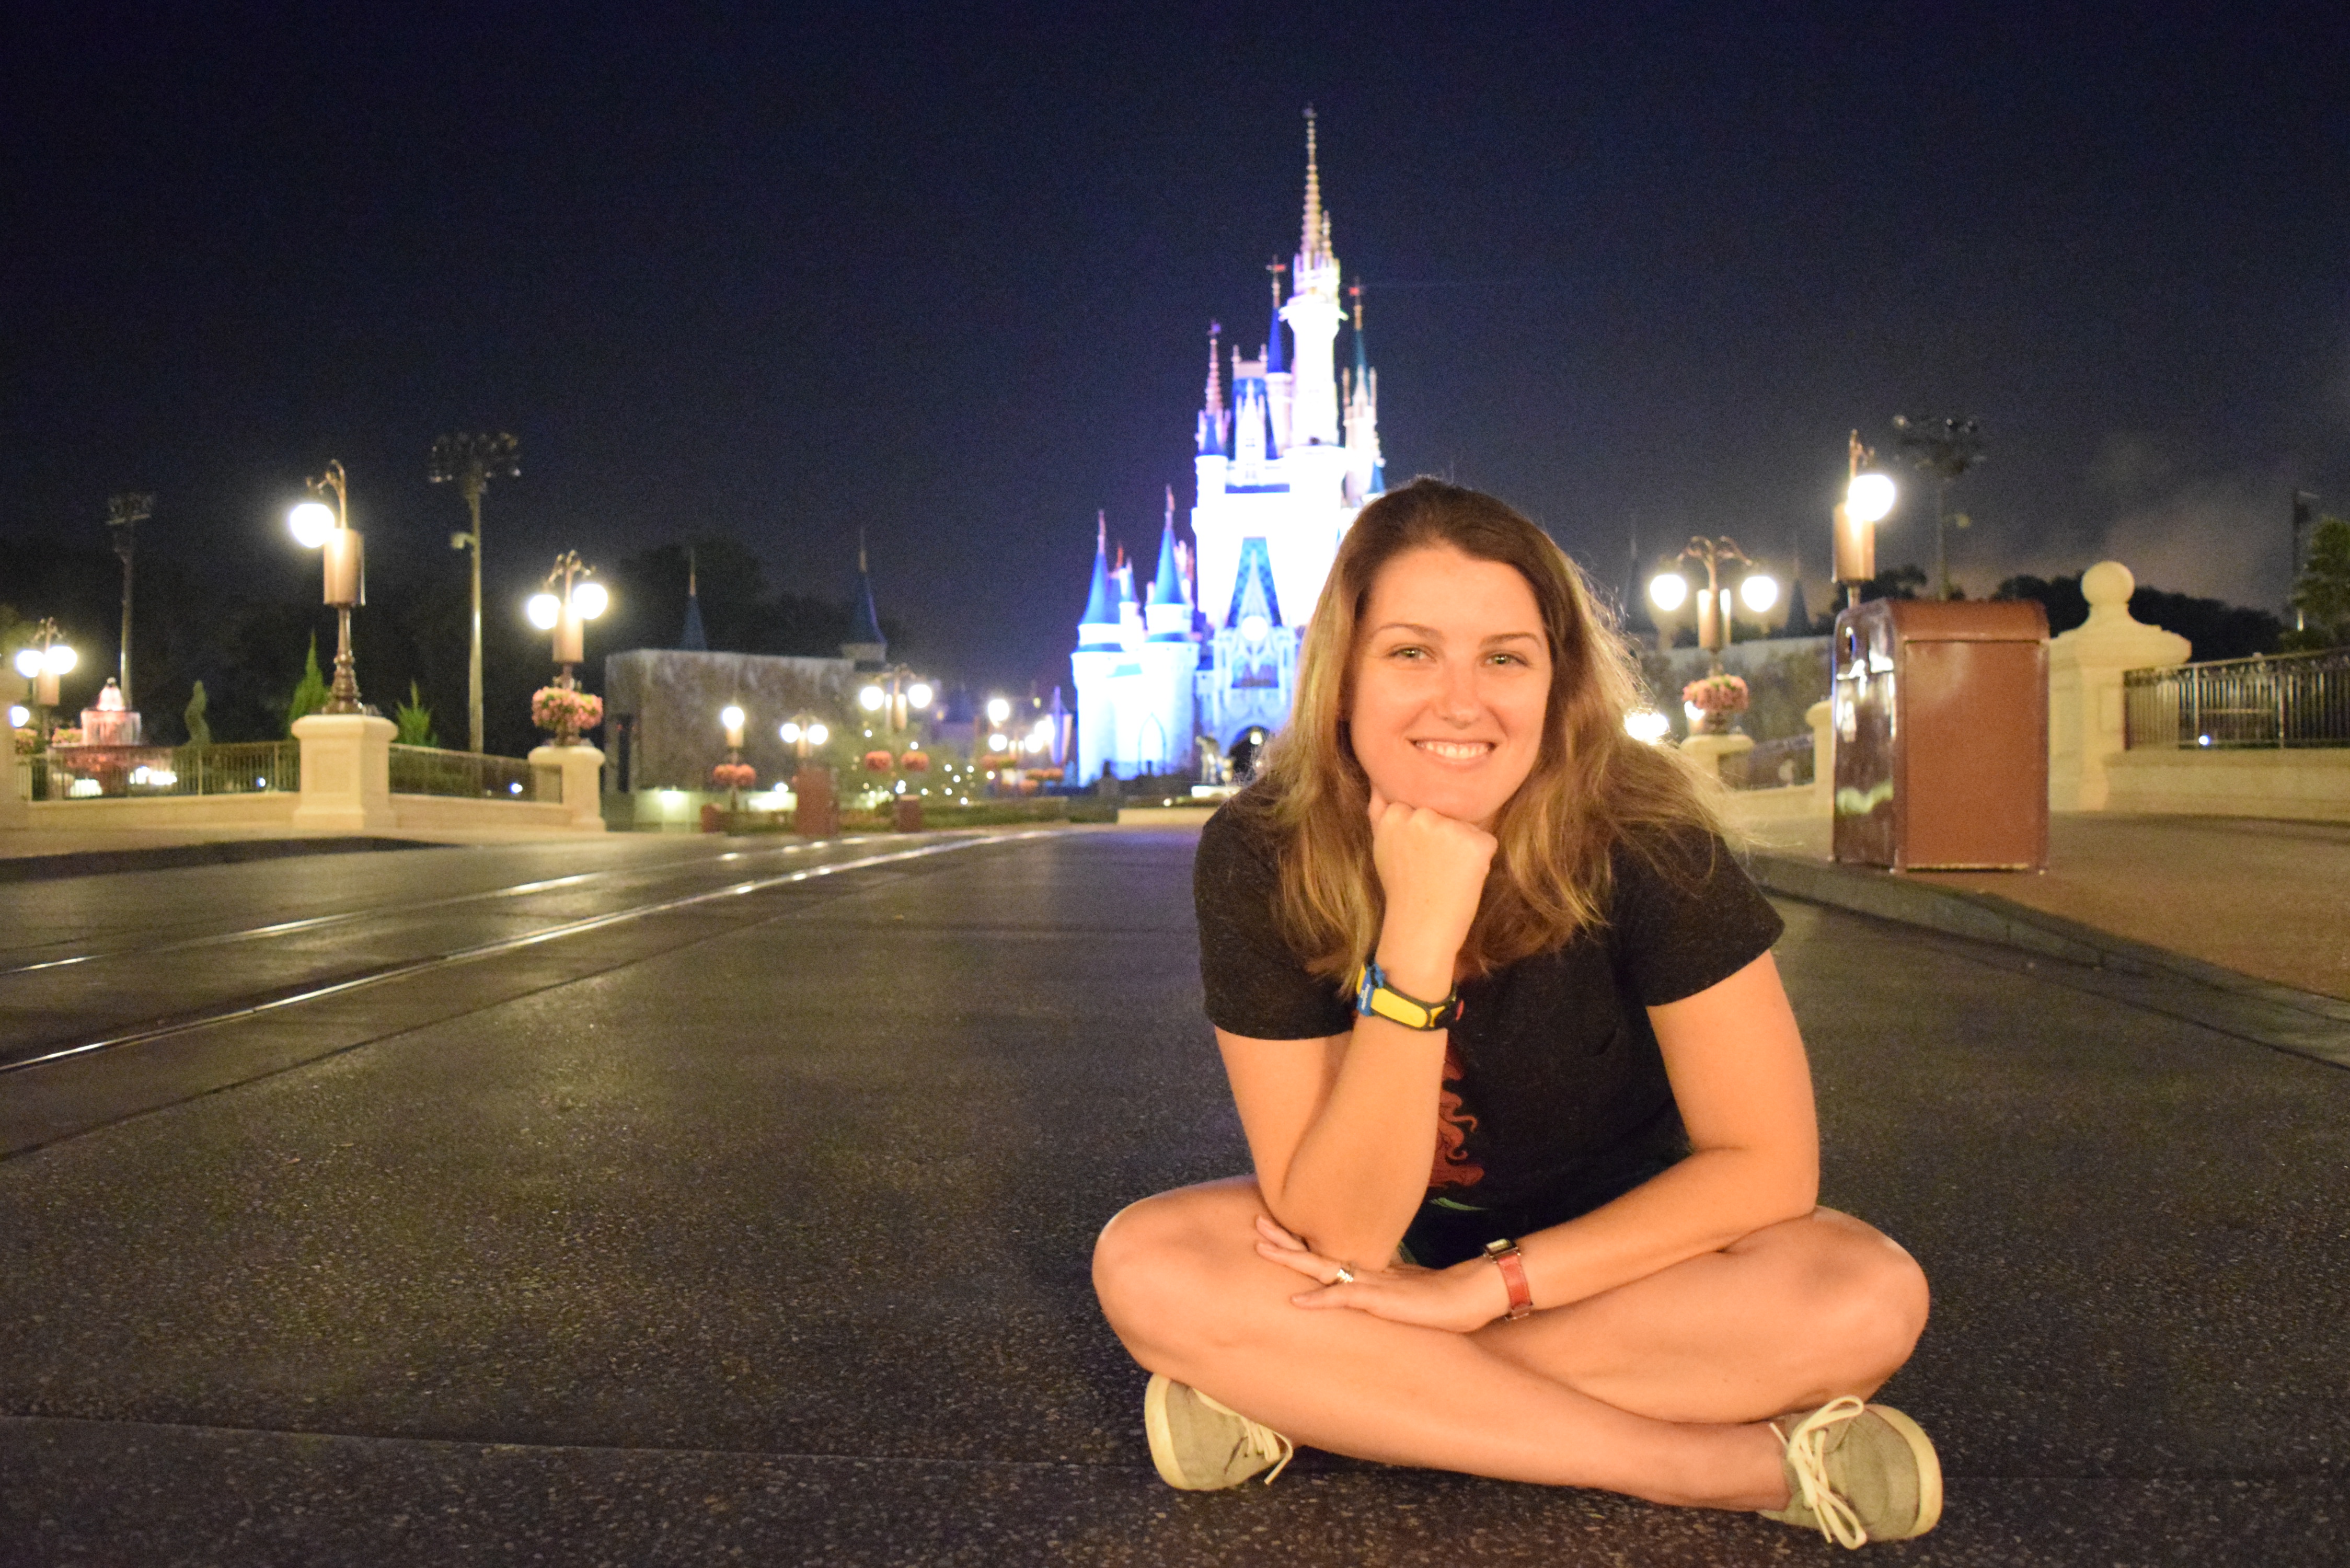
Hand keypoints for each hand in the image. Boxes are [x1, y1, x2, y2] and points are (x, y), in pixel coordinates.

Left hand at [1252, 1213, 1504, 1333]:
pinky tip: (1298, 1301)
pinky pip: (1345, 1298)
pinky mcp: (1382, 1301)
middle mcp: (1366, 1272)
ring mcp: (1372, 1284)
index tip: (1274, 1230)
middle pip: (1316, 1253)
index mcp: (1368, 1272)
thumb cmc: (1444, 1298)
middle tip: (1256, 1222)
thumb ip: (1384, 1288)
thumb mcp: (1405, 1291)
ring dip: (1291, 1258)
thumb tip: (1365, 1288)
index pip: (1326, 1255)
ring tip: (1262, 1246)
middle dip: (1285, 1240)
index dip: (1299, 1244)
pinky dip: (1320, 1299)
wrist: (1475, 1294)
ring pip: (1323, 1267)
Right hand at [1366, 786, 1495, 997]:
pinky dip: (1481, 859)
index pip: (1422, 805)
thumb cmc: (1402, 888)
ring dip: (1462, 845)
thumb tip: (1378, 779)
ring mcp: (1449, 828)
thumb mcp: (1381, 844)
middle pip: (1445, 813)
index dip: (1424, 830)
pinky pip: (1486, 841)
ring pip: (1466, 825)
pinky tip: (1464, 877)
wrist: (1419, 928)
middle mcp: (1421, 815)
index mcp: (1396, 814)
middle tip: (1431, 866)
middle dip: (1444, 833)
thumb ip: (1379, 810)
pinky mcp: (1475, 843)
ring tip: (1446, 872)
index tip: (1416, 855)